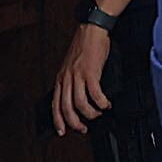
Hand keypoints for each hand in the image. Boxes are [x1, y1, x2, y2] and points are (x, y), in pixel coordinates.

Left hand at [50, 21, 116, 135]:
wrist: (92, 30)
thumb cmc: (84, 46)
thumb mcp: (71, 66)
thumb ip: (71, 81)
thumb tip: (76, 99)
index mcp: (61, 78)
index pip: (55, 104)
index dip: (58, 120)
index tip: (62, 131)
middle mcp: (67, 78)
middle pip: (66, 108)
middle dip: (74, 122)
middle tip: (83, 128)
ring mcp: (78, 76)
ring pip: (80, 104)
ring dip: (90, 114)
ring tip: (98, 113)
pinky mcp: (91, 72)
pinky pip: (95, 94)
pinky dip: (101, 103)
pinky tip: (106, 104)